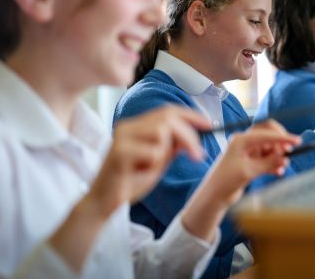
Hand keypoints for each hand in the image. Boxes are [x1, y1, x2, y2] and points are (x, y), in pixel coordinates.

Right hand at [86, 106, 210, 218]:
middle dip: (189, 135)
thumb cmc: (130, 182)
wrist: (104, 203)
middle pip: (167, 117)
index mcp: (136, 126)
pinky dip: (154, 165)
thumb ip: (172, 146)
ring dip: (166, 153)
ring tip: (152, 167)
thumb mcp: (158, 161)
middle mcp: (128, 126)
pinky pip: (152, 152)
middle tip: (197, 155)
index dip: (191, 115)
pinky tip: (140, 173)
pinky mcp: (119, 152)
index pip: (168, 111)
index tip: (209, 125)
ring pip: (161, 132)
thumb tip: (194, 133)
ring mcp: (122, 137)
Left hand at [214, 120, 299, 203]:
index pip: (266, 133)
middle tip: (288, 153)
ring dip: (278, 156)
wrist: (215, 195)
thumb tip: (285, 157)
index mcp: (241, 140)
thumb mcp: (249, 171)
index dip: (282, 137)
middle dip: (280, 143)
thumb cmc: (226, 180)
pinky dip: (274, 164)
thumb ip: (268, 163)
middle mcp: (245, 143)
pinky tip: (278, 172)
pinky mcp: (251, 162)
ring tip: (282, 167)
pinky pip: (267, 159)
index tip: (297, 141)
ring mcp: (248, 152)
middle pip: (268, 135)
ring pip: (269, 148)